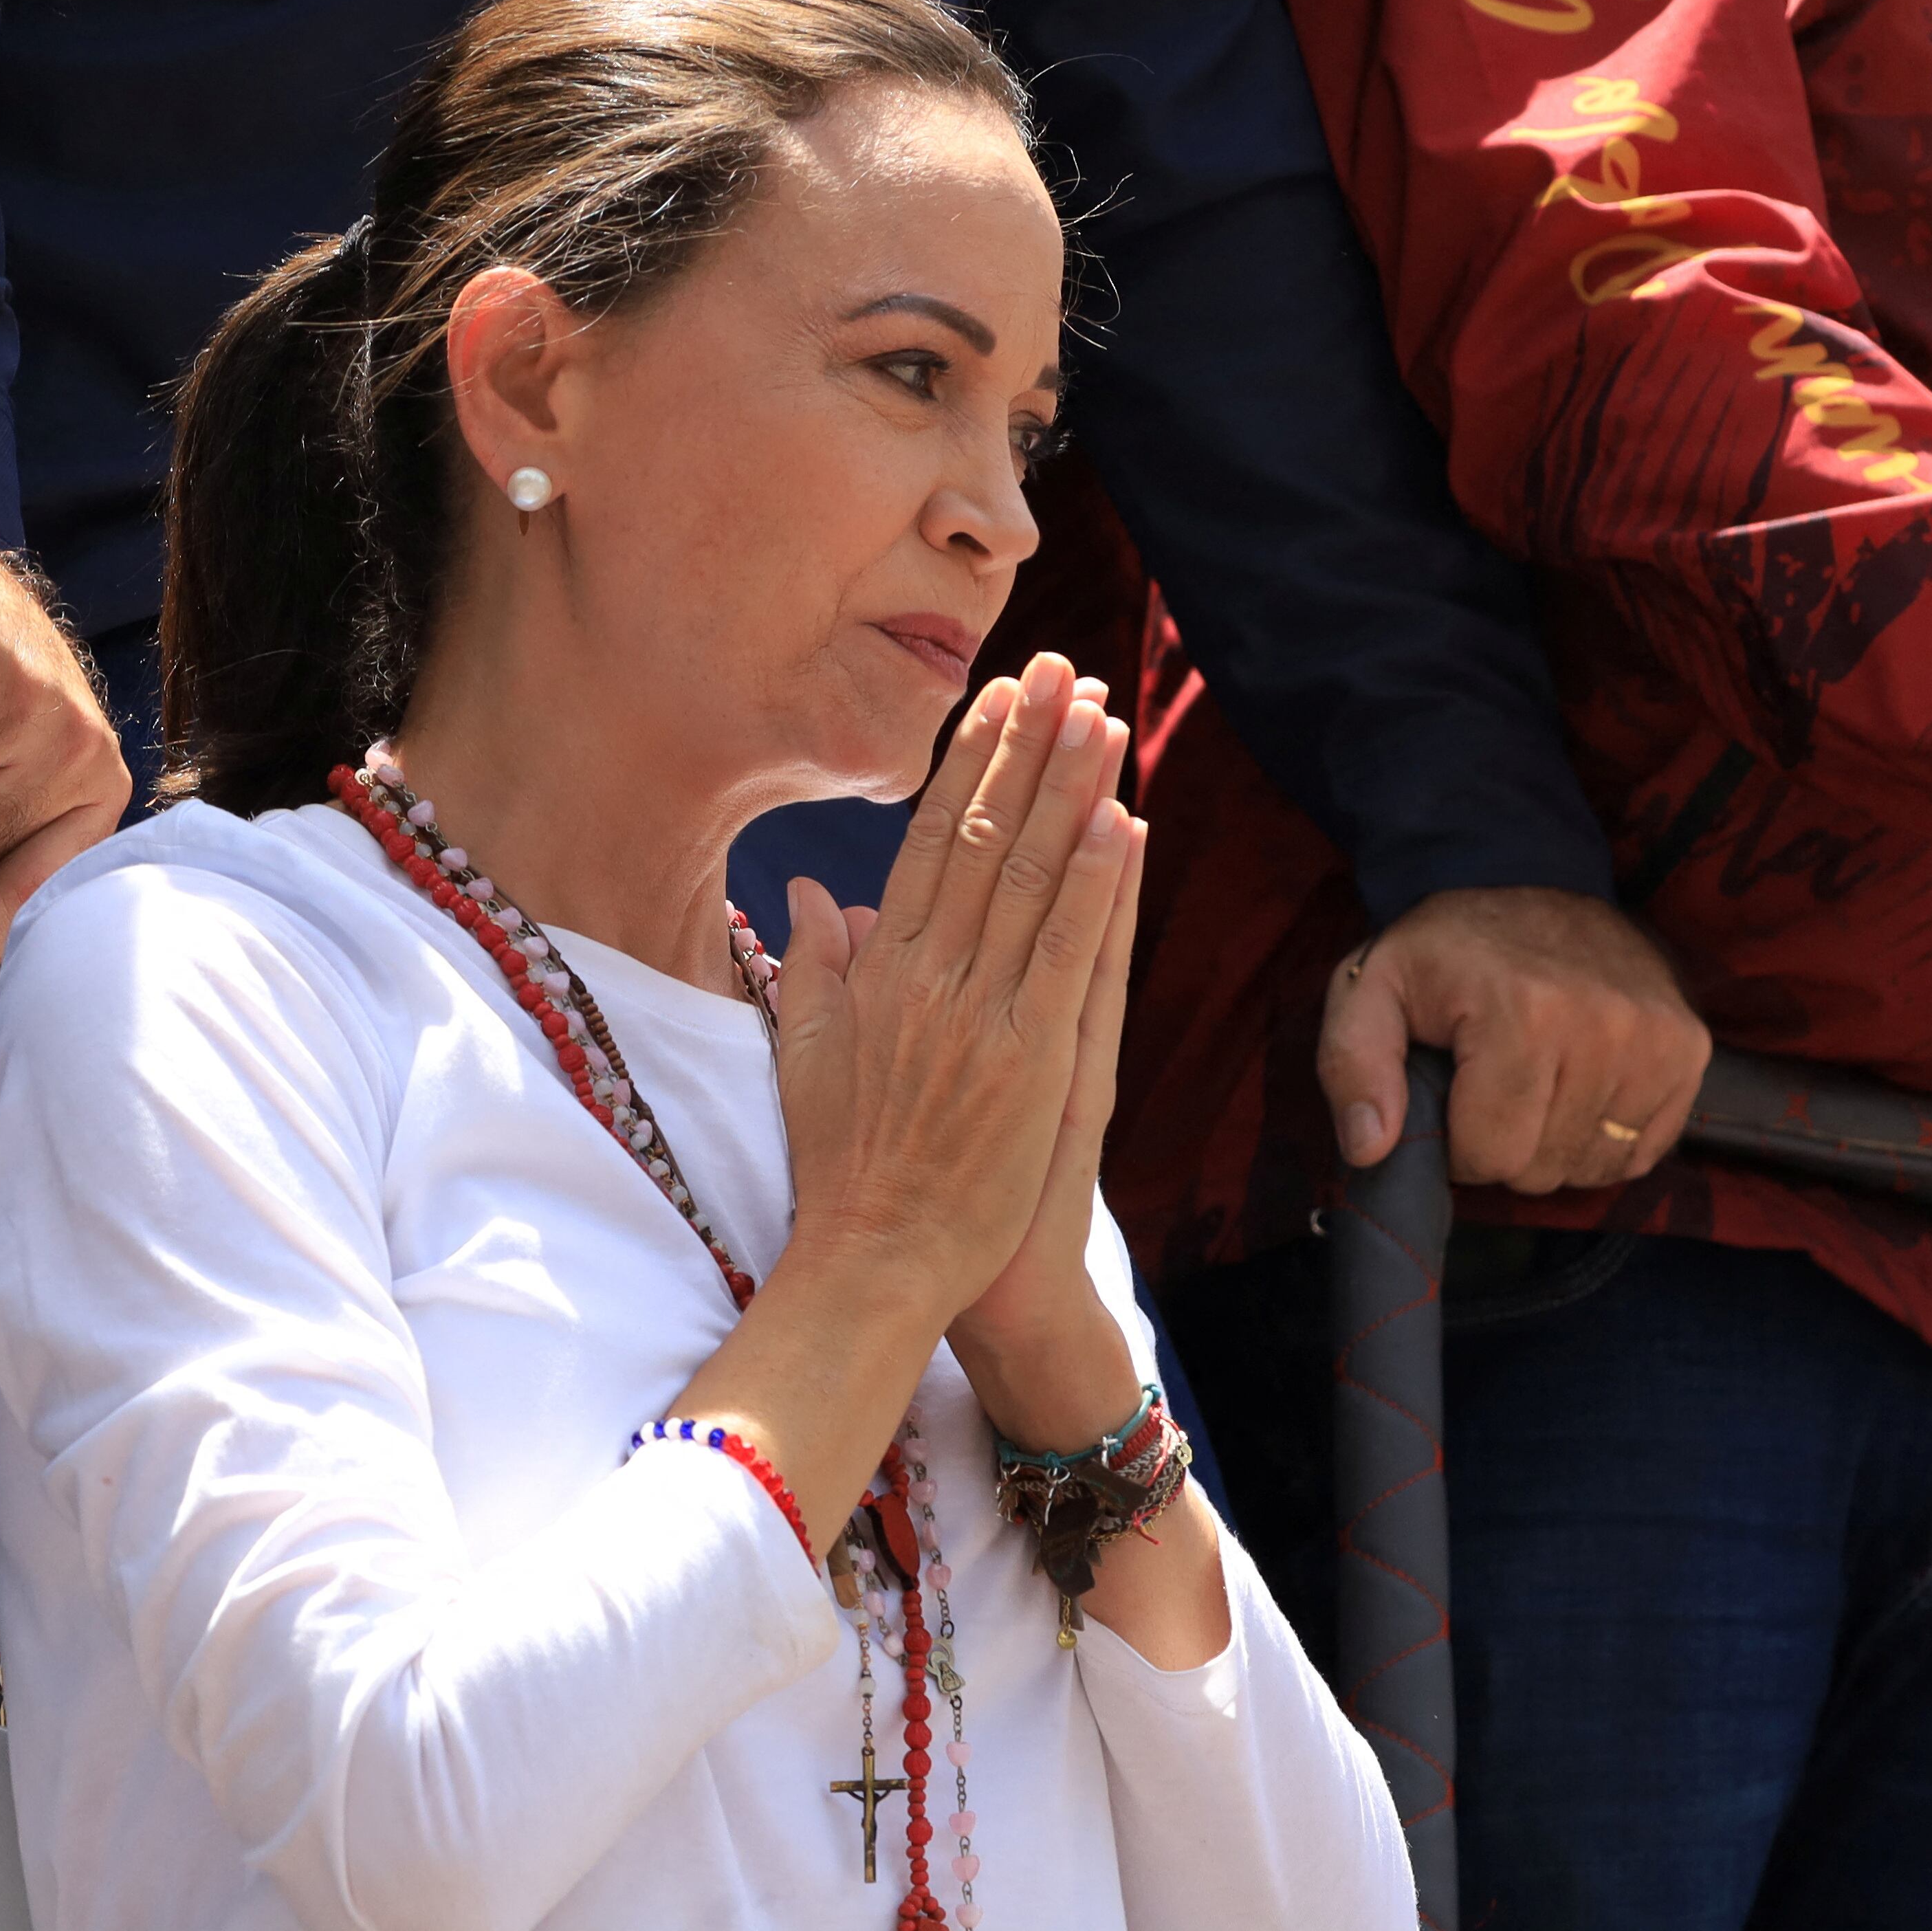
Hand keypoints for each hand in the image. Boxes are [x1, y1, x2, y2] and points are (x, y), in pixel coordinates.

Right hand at [764, 653, 1133, 1322]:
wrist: (876, 1262)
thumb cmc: (847, 1171)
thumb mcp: (809, 1056)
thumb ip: (815, 965)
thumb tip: (815, 889)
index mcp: (880, 970)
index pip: (933, 839)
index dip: (972, 761)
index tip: (1002, 697)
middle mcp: (927, 976)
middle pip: (988, 836)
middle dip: (1028, 745)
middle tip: (1064, 668)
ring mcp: (980, 1015)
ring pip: (1032, 879)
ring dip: (1071, 789)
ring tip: (1102, 713)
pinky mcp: (1032, 1061)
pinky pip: (1067, 954)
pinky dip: (1096, 886)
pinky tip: (1122, 821)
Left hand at [1319, 886, 1710, 1191]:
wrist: (1531, 882)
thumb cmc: (1446, 951)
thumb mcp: (1371, 989)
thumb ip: (1354, 1067)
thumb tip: (1371, 1148)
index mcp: (1522, 1011)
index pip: (1491, 1156)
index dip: (1457, 1143)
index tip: (1454, 1093)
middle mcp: (1605, 1025)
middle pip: (1543, 1168)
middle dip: (1505, 1145)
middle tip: (1494, 1083)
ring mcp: (1658, 1038)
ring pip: (1593, 1167)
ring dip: (1555, 1145)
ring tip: (1537, 1081)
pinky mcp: (1690, 1048)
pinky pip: (1642, 1152)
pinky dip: (1603, 1138)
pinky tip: (1579, 1089)